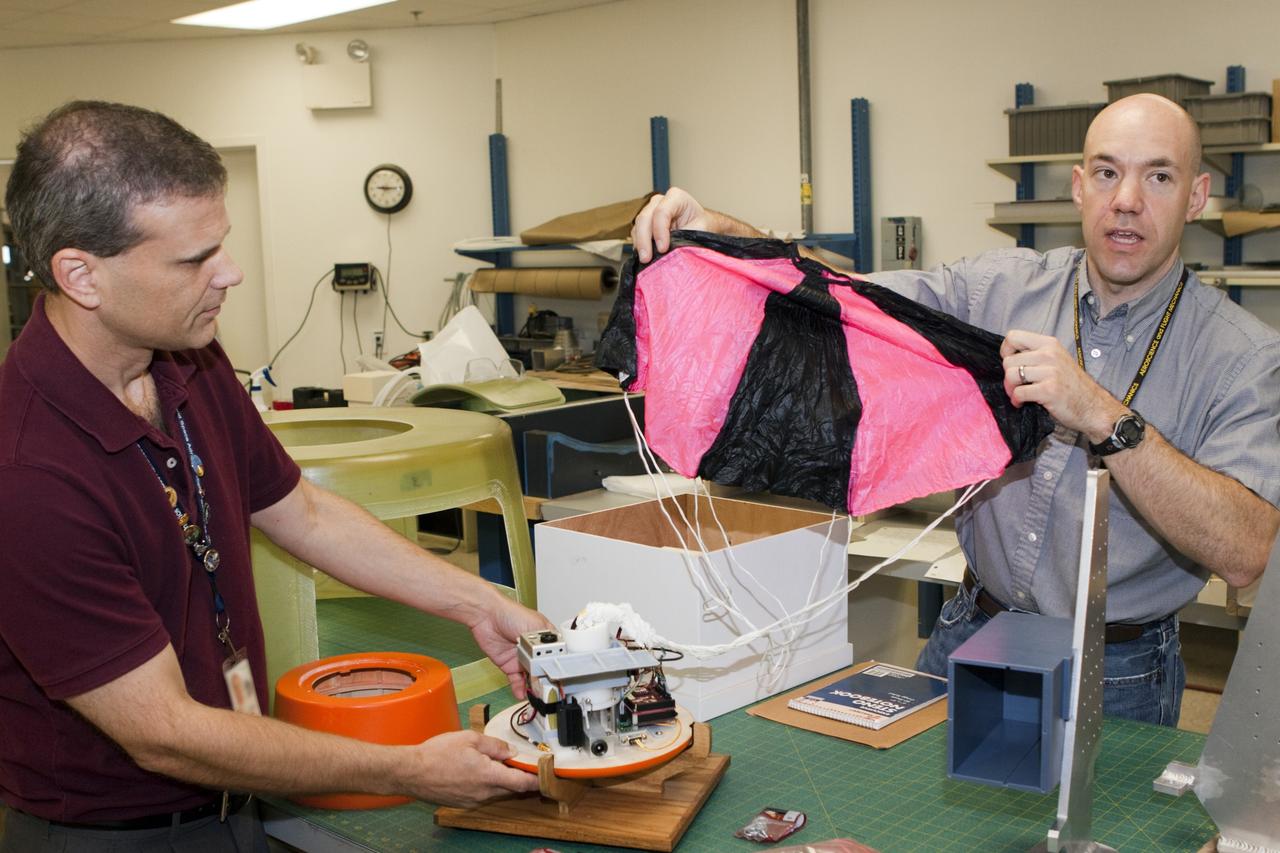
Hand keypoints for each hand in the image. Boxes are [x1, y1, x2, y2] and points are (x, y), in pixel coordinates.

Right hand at [404, 730, 539, 806]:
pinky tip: (479, 772)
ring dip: (502, 780)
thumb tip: (511, 752)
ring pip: (497, 792)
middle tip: (524, 764)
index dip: (537, 780)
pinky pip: (483, 795)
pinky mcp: (464, 803)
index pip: (522, 782)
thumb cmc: (437, 753)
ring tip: (498, 764)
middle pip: (511, 788)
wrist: (411, 772)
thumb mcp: (469, 738)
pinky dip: (488, 785)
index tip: (547, 775)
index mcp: (488, 776)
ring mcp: (473, 800)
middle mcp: (484, 793)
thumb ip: (494, 745)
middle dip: (520, 778)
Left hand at [468, 593, 552, 699]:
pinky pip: (516, 681)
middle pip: (544, 670)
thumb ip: (545, 644)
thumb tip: (552, 659)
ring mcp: (522, 659)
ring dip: (534, 687)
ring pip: (531, 678)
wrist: (486, 616)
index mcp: (545, 639)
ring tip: (537, 695)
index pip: (555, 656)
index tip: (560, 678)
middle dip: (546, 681)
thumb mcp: (535, 626)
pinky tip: (522, 694)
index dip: (557, 667)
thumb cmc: (511, 614)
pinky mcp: (509, 665)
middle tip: (548, 690)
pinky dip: (519, 689)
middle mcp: (535, 650)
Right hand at [632, 188, 711, 261]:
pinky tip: (645, 256)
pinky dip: (639, 245)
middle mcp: (660, 201)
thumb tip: (672, 252)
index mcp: (676, 197)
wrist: (700, 226)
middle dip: (644, 240)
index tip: (662, 249)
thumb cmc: (701, 225)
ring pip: (638, 226)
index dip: (660, 230)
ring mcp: (650, 211)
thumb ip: (686, 237)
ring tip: (645, 260)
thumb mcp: (699, 230)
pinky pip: (636, 233)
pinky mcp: (645, 223)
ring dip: (640, 244)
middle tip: (646, 258)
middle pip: (645, 217)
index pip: (662, 212)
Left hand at [1000, 329, 1125, 441]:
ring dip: (1010, 389)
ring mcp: (1050, 372)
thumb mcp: (1057, 360)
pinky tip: (1022, 403)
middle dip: (1008, 376)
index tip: (1012, 364)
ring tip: (1018, 395)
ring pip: (1011, 375)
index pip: (1013, 336)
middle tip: (1016, 386)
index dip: (1006, 351)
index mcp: (1049, 344)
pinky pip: (1018, 393)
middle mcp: (1049, 354)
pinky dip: (1016, 400)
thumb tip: (1007, 356)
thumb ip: (1035, 354)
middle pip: (1008, 360)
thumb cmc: (1072, 385)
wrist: (1093, 406)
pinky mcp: (1048, 390)